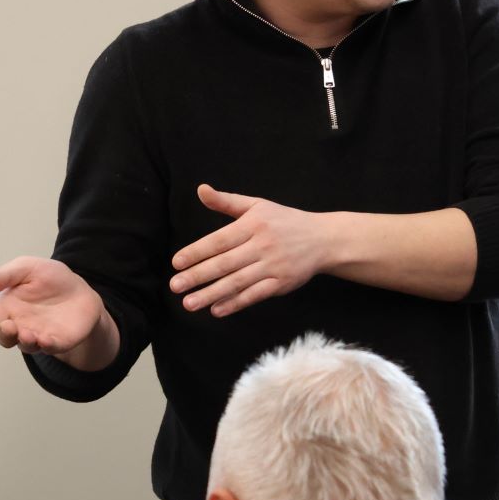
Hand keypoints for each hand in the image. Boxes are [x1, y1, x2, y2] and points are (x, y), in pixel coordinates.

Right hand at [0, 256, 117, 368]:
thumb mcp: (26, 268)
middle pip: (6, 337)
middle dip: (4, 334)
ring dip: (25, 341)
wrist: (79, 289)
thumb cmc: (47, 278)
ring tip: (26, 334)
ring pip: (27, 345)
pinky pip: (51, 348)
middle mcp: (19, 326)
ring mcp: (38, 336)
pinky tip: (45, 340)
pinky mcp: (58, 342)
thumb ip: (4, 276)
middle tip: (7, 326)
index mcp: (7, 309)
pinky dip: (47, 346)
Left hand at [169, 184, 333, 316]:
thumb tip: (200, 190)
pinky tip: (217, 310)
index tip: (176, 263)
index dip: (197, 251)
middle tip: (175, 286)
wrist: (323, 239)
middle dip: (198, 275)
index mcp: (253, 224)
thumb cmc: (284, 221)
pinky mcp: (283, 283)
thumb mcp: (257, 206)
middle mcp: (262, 245)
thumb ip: (227, 201)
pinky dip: (236, 303)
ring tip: (190, 303)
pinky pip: (255, 295)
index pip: (220, 240)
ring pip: (238, 282)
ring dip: (212, 293)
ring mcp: (273, 266)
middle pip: (225, 263)